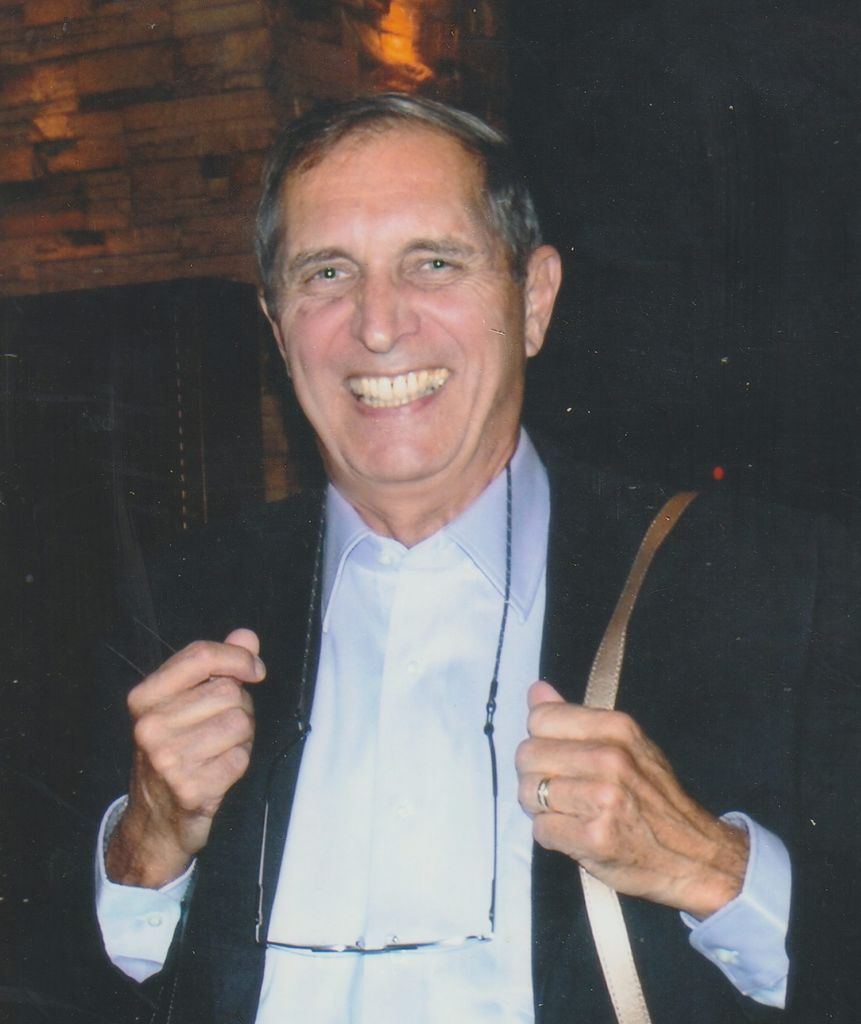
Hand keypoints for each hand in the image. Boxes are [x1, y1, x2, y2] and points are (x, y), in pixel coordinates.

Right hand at [106, 628, 264, 888]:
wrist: (153, 822)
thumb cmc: (173, 754)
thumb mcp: (182, 706)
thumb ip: (215, 667)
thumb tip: (246, 637)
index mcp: (145, 699)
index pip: (200, 655)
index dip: (237, 657)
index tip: (255, 669)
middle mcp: (151, 727)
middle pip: (229, 691)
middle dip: (240, 706)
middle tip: (223, 725)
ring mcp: (168, 760)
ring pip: (240, 723)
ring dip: (242, 736)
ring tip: (220, 748)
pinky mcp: (191, 789)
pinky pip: (241, 758)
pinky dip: (239, 762)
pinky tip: (220, 771)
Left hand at [516, 681, 748, 918]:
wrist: (697, 857)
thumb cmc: (655, 799)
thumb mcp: (625, 745)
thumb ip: (576, 718)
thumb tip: (537, 690)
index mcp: (616, 727)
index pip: (540, 718)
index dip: (540, 740)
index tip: (558, 758)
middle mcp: (610, 758)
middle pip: (527, 755)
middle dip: (535, 775)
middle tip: (563, 792)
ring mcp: (604, 798)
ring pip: (528, 792)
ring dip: (541, 808)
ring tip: (571, 813)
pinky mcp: (596, 838)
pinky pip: (540, 829)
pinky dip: (552, 835)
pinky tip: (576, 835)